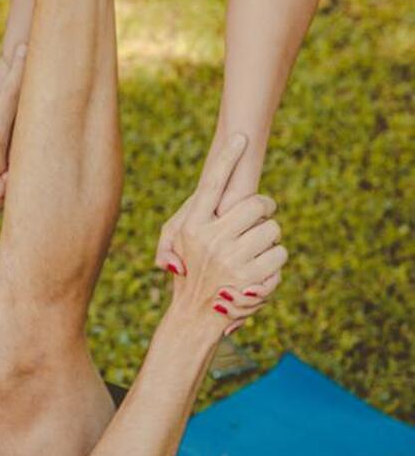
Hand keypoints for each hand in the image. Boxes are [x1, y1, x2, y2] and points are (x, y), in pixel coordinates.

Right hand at [162, 135, 286, 336]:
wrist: (193, 319)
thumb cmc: (188, 275)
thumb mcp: (176, 249)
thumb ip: (179, 229)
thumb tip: (205, 212)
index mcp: (192, 226)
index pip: (212, 183)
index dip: (227, 158)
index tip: (241, 136)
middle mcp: (211, 240)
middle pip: (256, 204)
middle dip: (265, 210)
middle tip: (263, 217)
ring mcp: (233, 260)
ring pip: (273, 231)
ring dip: (271, 241)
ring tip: (255, 255)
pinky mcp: (254, 280)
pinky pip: (280, 257)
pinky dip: (275, 265)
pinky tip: (259, 275)